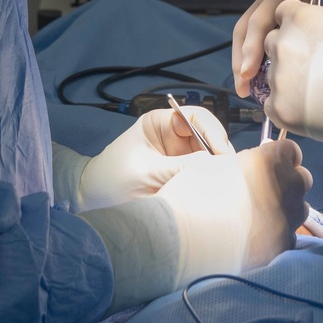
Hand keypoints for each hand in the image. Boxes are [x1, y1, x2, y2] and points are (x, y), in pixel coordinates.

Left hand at [77, 107, 230, 211]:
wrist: (92, 204)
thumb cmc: (111, 180)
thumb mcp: (146, 173)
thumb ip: (180, 168)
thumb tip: (216, 165)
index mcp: (161, 123)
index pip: (196, 117)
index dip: (213, 131)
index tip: (221, 153)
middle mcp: (175, 137)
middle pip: (208, 138)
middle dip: (220, 153)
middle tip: (230, 174)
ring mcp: (180, 159)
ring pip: (209, 159)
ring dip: (217, 170)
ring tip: (226, 185)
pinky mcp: (182, 179)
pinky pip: (203, 177)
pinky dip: (211, 184)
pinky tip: (216, 192)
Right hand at [156, 136, 312, 269]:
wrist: (184, 239)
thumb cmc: (192, 195)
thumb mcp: (213, 165)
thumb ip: (241, 164)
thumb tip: (247, 169)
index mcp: (268, 161)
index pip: (291, 151)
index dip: (282, 156)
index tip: (273, 163)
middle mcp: (286, 188)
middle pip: (302, 179)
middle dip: (288, 182)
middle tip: (266, 190)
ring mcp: (287, 219)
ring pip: (300, 210)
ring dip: (286, 209)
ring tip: (260, 218)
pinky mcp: (282, 247)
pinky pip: (289, 238)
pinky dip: (277, 237)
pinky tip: (257, 241)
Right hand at [232, 0, 316, 97]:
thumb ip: (314, 34)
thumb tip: (292, 68)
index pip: (261, 19)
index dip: (252, 48)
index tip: (249, 74)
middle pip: (247, 26)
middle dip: (242, 59)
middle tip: (243, 88)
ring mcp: (271, 1)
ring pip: (247, 32)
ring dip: (243, 60)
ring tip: (245, 89)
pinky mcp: (274, 15)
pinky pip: (258, 36)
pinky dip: (255, 57)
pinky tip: (257, 79)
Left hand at [262, 0, 322, 147]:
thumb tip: (321, 35)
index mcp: (301, 18)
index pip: (282, 12)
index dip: (293, 25)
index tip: (304, 37)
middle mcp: (283, 43)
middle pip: (272, 43)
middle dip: (286, 53)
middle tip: (310, 68)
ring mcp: (279, 76)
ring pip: (272, 76)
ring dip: (287, 82)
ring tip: (316, 94)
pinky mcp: (279, 107)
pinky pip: (271, 105)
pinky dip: (285, 108)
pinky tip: (309, 111)